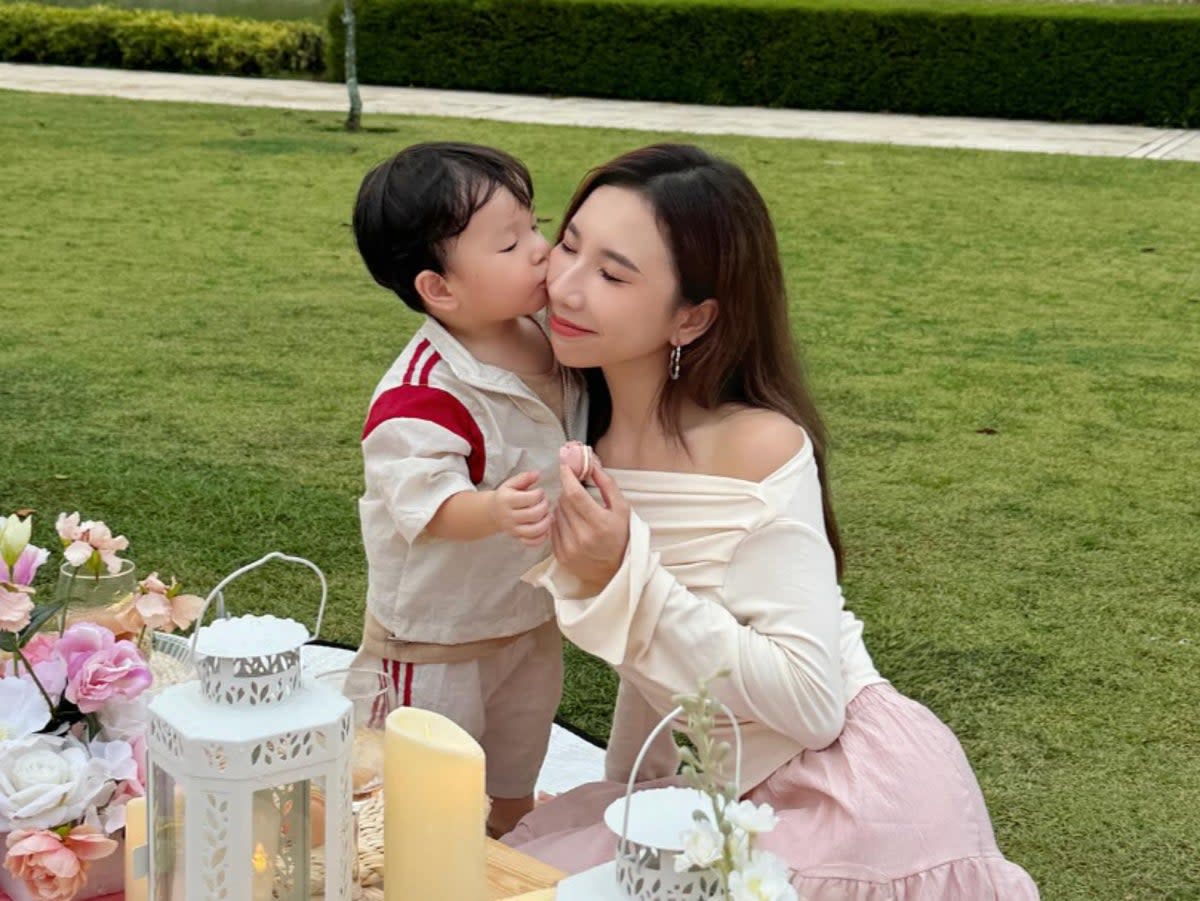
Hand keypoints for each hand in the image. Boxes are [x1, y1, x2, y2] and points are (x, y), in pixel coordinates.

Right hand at [491, 471, 550, 546]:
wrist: (493, 512)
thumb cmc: (506, 495)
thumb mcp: (511, 483)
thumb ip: (524, 478)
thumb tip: (537, 474)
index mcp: (507, 500)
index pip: (529, 499)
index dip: (540, 494)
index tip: (540, 492)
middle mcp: (509, 516)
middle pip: (533, 515)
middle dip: (544, 507)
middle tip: (545, 502)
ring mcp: (513, 529)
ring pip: (534, 531)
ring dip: (546, 523)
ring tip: (548, 515)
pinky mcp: (517, 537)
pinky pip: (531, 542)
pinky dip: (541, 537)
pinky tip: (545, 528)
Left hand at [551, 455, 629, 589]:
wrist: (614, 571)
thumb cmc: (620, 536)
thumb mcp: (622, 509)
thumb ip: (607, 485)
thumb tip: (592, 465)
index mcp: (600, 523)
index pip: (575, 494)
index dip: (568, 477)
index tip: (565, 467)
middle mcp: (583, 536)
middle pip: (564, 502)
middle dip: (569, 492)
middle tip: (577, 492)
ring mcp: (570, 547)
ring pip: (556, 513)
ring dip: (563, 507)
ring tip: (577, 511)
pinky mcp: (560, 555)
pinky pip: (552, 528)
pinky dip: (559, 521)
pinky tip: (570, 523)